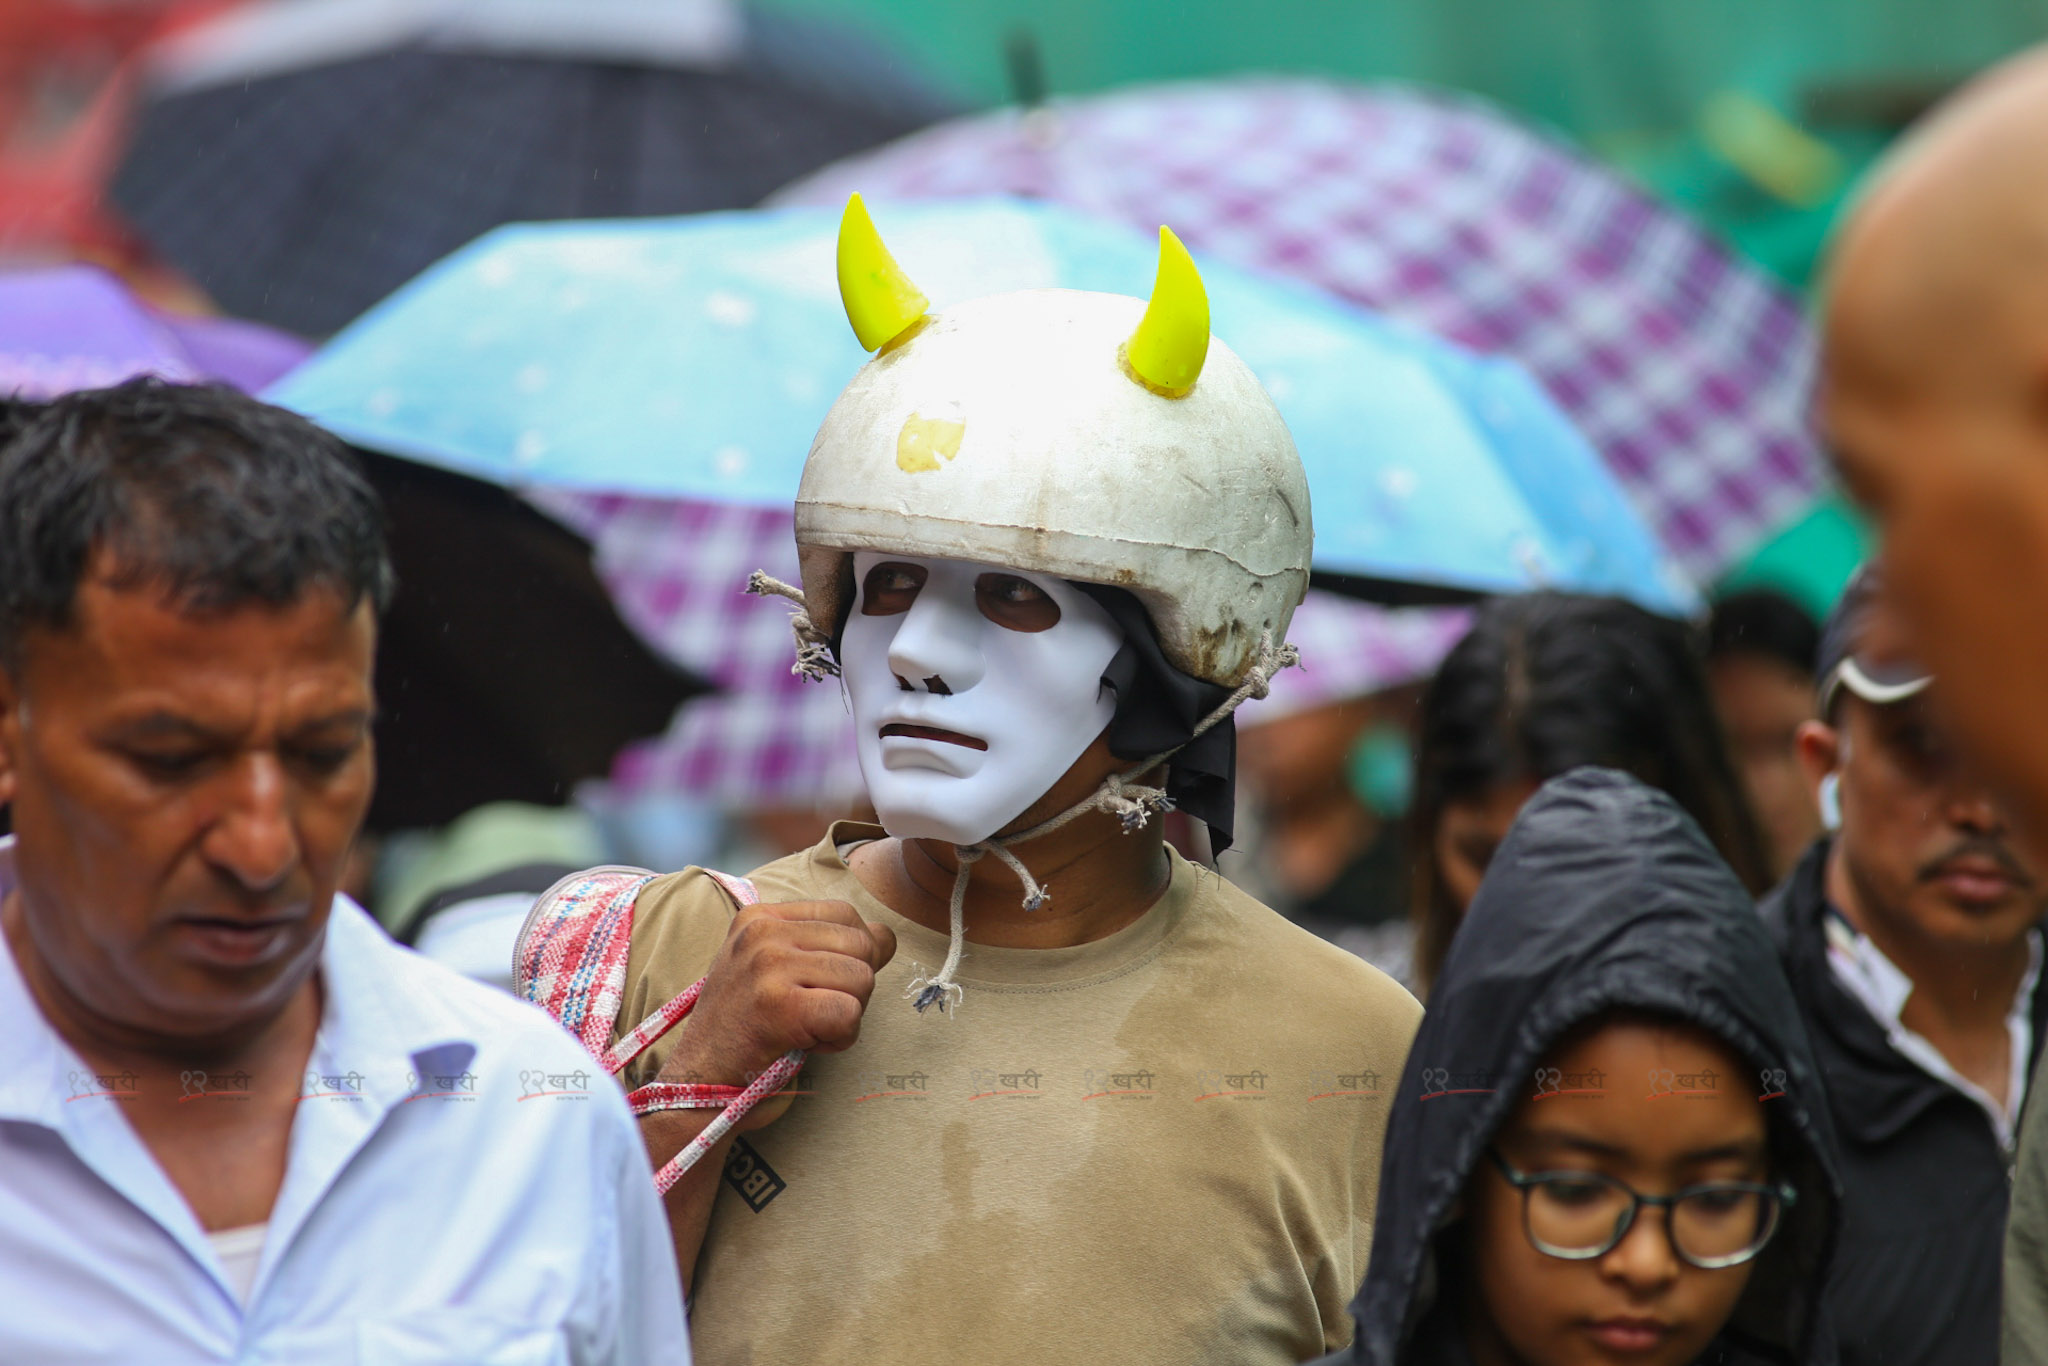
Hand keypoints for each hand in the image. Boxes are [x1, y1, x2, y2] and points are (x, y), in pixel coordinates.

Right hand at [657, 899, 895, 1117]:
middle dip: (852, 988)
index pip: (846, 914)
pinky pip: (850, 1013)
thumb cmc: (746, 1029)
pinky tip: (807, 1044)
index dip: (850, 956)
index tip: (816, 987)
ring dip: (846, 1016)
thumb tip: (886, 937)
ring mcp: (768, 965)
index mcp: (760, 916)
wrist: (700, 1080)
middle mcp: (762, 932)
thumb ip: (827, 946)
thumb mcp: (777, 969)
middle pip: (862, 946)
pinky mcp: (778, 1005)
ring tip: (805, 1028)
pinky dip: (840, 1038)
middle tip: (813, 1014)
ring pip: (862, 979)